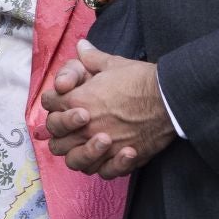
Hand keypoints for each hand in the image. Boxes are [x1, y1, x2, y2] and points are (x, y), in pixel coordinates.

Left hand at [40, 42, 173, 179]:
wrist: (168, 98)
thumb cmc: (140, 79)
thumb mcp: (113, 63)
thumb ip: (92, 58)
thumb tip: (81, 46)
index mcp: (77, 100)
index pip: (49, 104)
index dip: (52, 101)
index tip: (62, 100)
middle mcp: (85, 127)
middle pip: (56, 138)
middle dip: (61, 130)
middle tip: (76, 123)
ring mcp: (102, 147)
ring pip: (75, 161)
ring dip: (79, 153)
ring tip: (93, 142)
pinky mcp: (121, 159)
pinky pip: (103, 172)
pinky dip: (104, 167)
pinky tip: (112, 155)